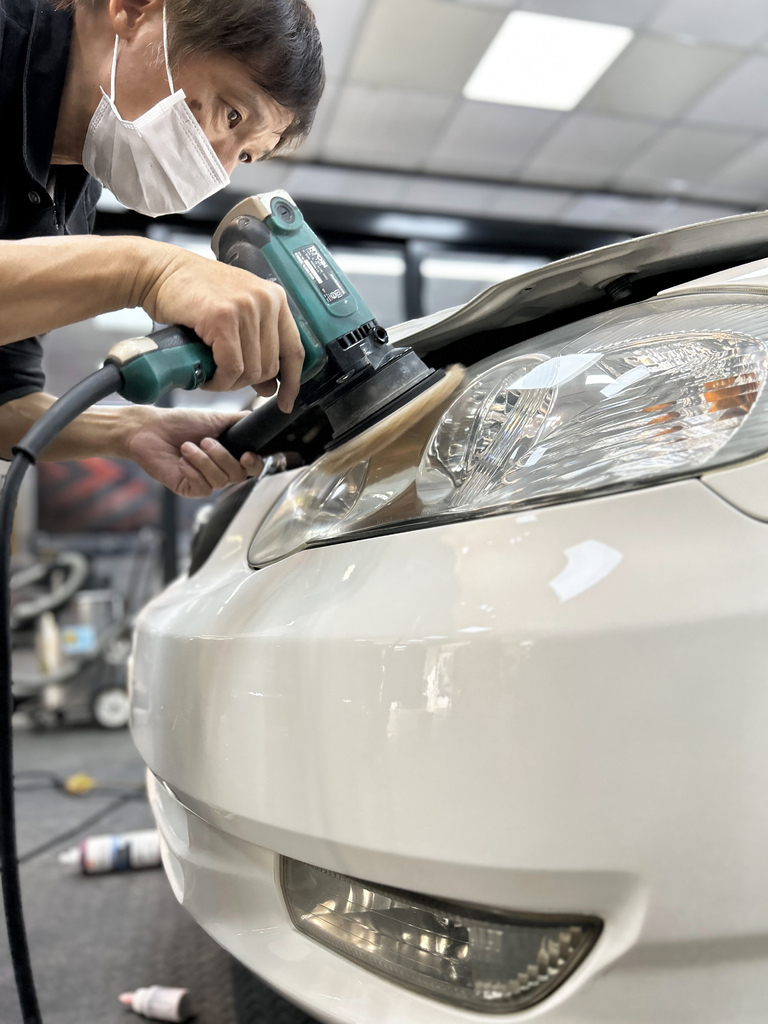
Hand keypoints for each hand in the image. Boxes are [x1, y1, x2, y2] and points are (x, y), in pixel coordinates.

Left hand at [122, 406, 262, 497]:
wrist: (150, 430)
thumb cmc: (180, 423)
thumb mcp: (216, 418)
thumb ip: (241, 420)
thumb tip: (259, 418)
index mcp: (230, 454)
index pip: (253, 468)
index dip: (253, 465)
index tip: (245, 455)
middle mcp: (220, 470)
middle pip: (238, 476)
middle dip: (222, 457)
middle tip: (204, 440)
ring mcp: (205, 481)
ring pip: (219, 481)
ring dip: (202, 461)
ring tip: (186, 446)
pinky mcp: (189, 489)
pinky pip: (202, 488)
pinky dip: (192, 471)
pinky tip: (180, 461)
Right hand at [138, 243, 304, 410]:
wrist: (159, 272)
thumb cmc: (193, 294)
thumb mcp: (236, 314)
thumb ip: (256, 346)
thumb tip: (270, 386)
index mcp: (275, 299)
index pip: (294, 349)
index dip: (292, 382)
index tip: (286, 402)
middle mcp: (266, 301)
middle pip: (270, 366)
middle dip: (246, 382)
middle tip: (224, 377)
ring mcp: (246, 308)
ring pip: (251, 370)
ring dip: (229, 383)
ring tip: (212, 374)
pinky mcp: (223, 317)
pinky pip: (231, 367)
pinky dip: (218, 380)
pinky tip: (207, 377)